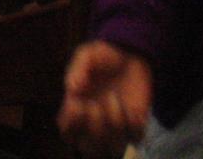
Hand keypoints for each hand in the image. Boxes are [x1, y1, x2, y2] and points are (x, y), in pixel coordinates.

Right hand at [59, 41, 152, 158]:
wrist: (131, 54)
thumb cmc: (104, 57)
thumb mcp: (88, 55)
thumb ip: (78, 68)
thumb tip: (72, 89)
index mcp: (77, 110)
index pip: (67, 132)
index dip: (70, 124)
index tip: (75, 104)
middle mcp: (95, 124)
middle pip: (88, 147)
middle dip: (92, 128)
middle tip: (94, 106)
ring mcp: (116, 127)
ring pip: (113, 146)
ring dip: (112, 124)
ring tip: (113, 98)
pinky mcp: (135, 125)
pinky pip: (135, 137)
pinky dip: (134, 125)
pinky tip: (132, 108)